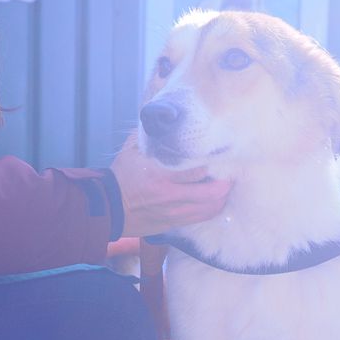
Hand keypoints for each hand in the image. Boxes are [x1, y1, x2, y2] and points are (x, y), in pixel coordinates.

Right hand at [109, 134, 230, 238]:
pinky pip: (204, 217)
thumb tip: (168, 118)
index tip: (218, 151)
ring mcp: (174, 211)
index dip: (212, 159)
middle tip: (229, 169)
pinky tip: (216, 198)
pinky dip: (214, 206)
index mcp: (159, 173)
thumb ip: (153, 134)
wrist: (109, 208)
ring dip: (223, 194)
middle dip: (225, 180)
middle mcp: (170, 194)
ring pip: (212, 206)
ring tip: (225, 182)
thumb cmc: (122, 175)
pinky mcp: (176, 222)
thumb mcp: (133, 148)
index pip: (198, 168)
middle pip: (212, 190)